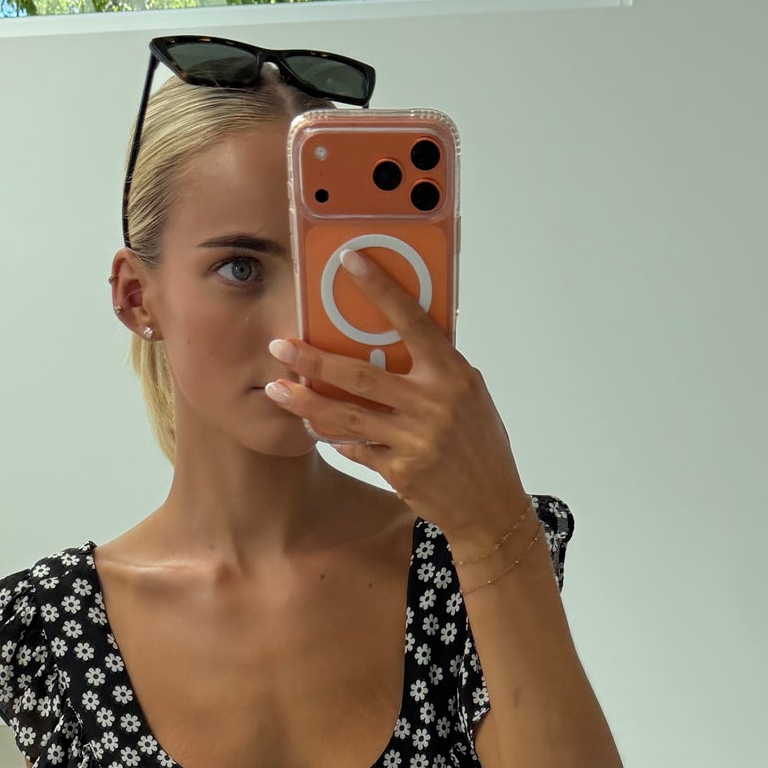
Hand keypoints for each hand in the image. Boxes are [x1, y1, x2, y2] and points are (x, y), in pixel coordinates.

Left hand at [263, 250, 529, 554]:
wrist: (491, 506)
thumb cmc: (480, 443)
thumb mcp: (469, 396)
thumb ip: (434, 370)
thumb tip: (391, 339)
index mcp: (452, 375)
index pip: (412, 321)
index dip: (380, 289)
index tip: (349, 260)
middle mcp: (433, 404)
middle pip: (360, 374)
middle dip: (313, 360)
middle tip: (279, 346)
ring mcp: (415, 440)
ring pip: (347, 416)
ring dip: (306, 402)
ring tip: (275, 389)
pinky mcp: (401, 471)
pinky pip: (357, 447)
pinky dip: (335, 436)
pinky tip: (313, 425)